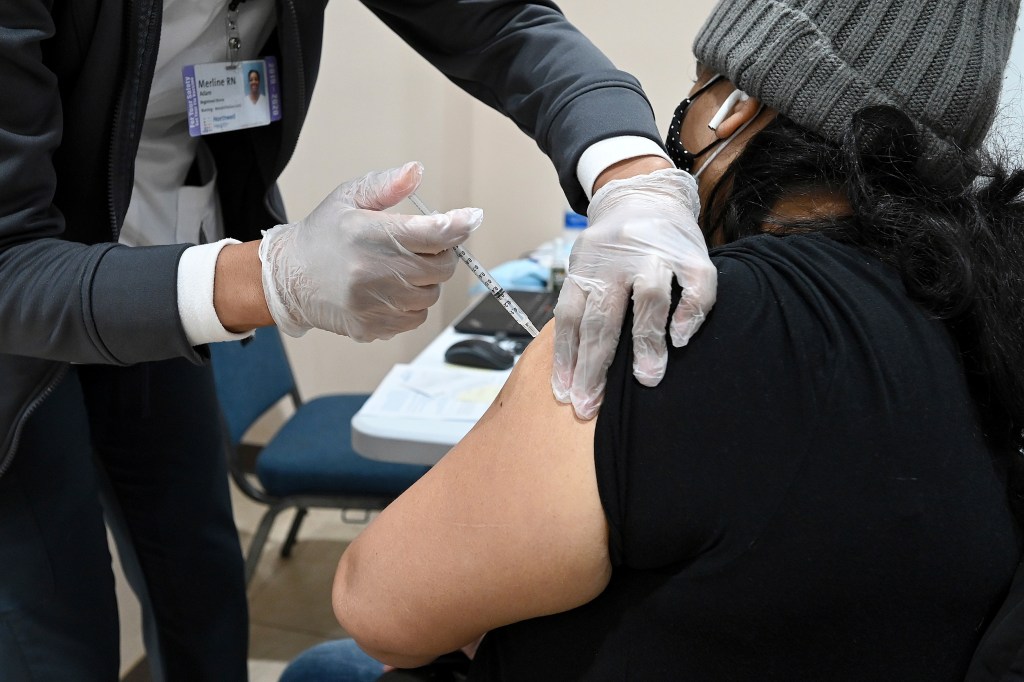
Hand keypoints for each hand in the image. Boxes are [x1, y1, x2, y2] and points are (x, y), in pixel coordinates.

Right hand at [259, 162, 482, 340]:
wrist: (289, 279)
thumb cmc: (322, 236)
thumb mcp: (348, 198)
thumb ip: (386, 186)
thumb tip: (416, 172)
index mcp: (370, 235)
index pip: (433, 233)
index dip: (459, 225)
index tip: (472, 218)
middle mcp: (375, 272)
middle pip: (441, 267)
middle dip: (440, 254)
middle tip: (423, 246)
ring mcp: (376, 304)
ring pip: (431, 294)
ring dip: (425, 281)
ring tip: (399, 269)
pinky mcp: (375, 326)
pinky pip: (416, 317)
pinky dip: (412, 304)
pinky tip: (391, 291)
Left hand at [552, 167, 715, 418]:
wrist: (645, 191)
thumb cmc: (612, 245)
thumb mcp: (586, 264)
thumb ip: (582, 305)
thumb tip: (572, 366)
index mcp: (585, 266)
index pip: (570, 317)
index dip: (566, 359)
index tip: (566, 395)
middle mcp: (616, 259)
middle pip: (602, 317)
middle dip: (595, 367)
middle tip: (592, 406)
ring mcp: (655, 253)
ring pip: (648, 299)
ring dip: (645, 342)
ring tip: (646, 379)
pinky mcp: (691, 252)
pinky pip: (696, 285)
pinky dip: (689, 312)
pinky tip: (681, 339)